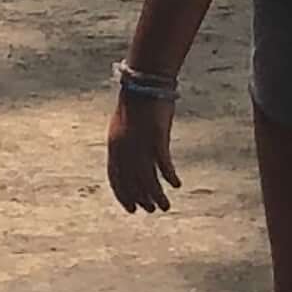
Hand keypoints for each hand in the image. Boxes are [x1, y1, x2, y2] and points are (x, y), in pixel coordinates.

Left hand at [107, 91, 180, 213]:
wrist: (145, 81)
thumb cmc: (136, 101)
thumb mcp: (125, 126)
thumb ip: (126, 145)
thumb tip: (133, 162)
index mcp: (114, 146)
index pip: (116, 179)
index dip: (123, 196)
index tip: (131, 209)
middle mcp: (124, 149)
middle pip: (132, 182)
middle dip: (141, 198)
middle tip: (150, 209)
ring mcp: (140, 144)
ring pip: (147, 179)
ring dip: (156, 195)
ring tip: (165, 206)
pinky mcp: (156, 139)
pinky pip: (163, 166)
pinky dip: (169, 177)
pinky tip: (176, 184)